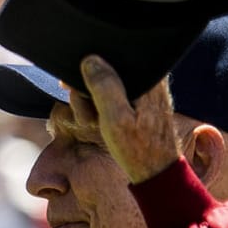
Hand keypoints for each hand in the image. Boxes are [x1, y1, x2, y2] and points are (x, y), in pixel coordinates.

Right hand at [73, 54, 181, 184]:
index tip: (71, 81)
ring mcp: (149, 90)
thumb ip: (104, 87)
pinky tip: (98, 119)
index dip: (92, 65)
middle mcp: (153, 80)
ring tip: (90, 117)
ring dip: (94, 97)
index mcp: (151, 79)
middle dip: (89, 84)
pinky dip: (103, 104)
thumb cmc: (137, 149)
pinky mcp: (143, 101)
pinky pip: (117, 93)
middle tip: (78, 102)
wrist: (155, 171)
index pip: (117, 56)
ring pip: (112, 82)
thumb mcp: (115, 119)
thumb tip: (91, 60)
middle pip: (112, 68)